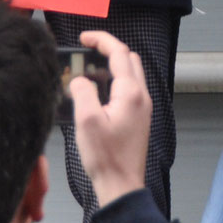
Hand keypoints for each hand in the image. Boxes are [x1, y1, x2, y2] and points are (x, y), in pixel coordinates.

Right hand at [71, 30, 151, 208]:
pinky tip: (96, 93)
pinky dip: (114, 82)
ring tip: (87, 71)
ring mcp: (143, 107)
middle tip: (85, 52)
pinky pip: (129, 90)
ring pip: (130, 75)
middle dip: (108, 50)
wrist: (122, 185)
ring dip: (111, 67)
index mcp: (130, 92)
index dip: (101, 40)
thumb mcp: (86, 121)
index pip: (119, 53)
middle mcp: (141, 96)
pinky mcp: (139, 118)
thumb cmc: (105, 156)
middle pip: (129, 60)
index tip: (83, 37)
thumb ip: (82, 93)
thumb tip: (79, 79)